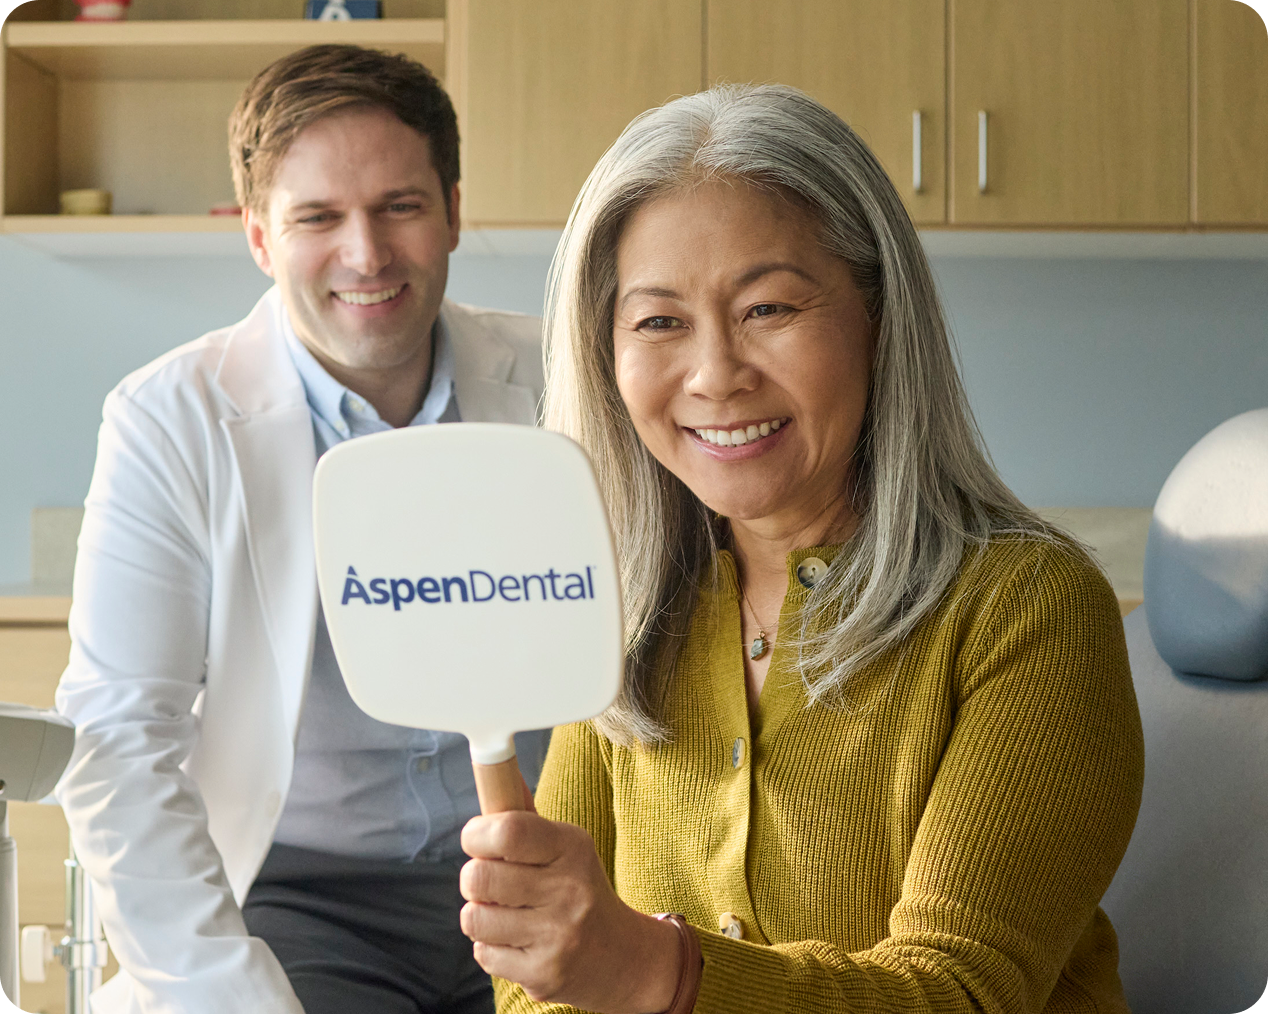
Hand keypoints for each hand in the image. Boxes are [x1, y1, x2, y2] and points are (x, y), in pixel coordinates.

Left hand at [459, 812, 681, 1012]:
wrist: (621, 955)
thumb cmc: (578, 889)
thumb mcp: (564, 846)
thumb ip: (524, 815)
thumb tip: (495, 771)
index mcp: (572, 848)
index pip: (508, 831)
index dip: (476, 833)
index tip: (476, 838)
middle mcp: (568, 890)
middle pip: (479, 877)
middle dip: (474, 878)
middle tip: (492, 882)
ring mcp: (557, 936)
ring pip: (474, 918)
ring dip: (480, 914)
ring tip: (504, 912)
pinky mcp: (543, 974)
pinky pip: (483, 953)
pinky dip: (490, 946)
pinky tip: (516, 940)